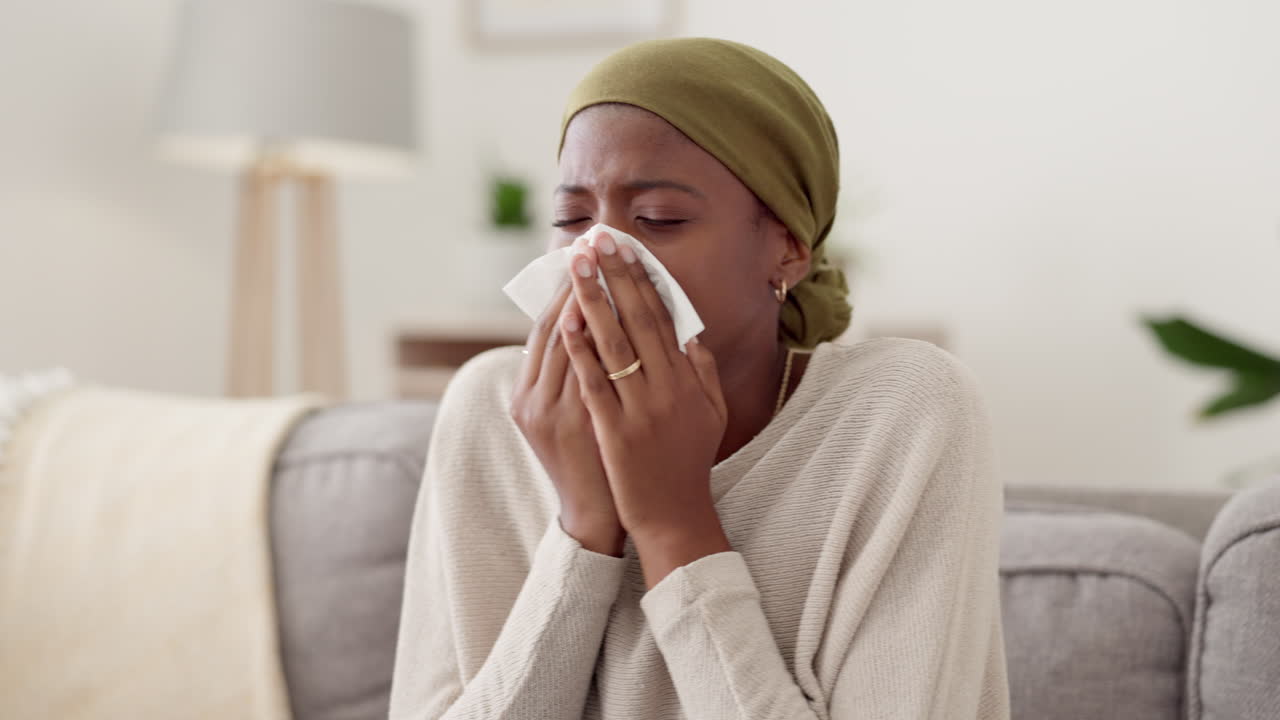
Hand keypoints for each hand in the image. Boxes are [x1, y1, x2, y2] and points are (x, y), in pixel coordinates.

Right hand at [510, 280, 624, 556]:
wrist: (597, 513)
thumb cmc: (592, 459)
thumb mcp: (573, 413)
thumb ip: (577, 373)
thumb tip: (591, 323)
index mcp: (529, 393)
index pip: (546, 327)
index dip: (565, 289)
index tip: (586, 254)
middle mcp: (535, 399)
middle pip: (555, 327)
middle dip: (578, 284)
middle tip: (594, 244)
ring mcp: (557, 413)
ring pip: (568, 345)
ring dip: (588, 302)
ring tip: (605, 266)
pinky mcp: (584, 427)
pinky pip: (591, 376)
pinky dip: (597, 346)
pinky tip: (612, 318)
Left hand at [559, 232, 730, 585]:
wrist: (674, 516)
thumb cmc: (689, 462)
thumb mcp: (711, 414)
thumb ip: (702, 371)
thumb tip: (688, 332)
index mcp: (689, 381)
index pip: (664, 318)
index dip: (644, 280)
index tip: (628, 249)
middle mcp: (668, 390)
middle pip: (639, 320)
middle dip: (617, 276)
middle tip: (598, 240)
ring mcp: (640, 410)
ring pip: (614, 344)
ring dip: (594, 300)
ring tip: (577, 266)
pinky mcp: (615, 432)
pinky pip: (595, 382)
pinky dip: (581, 349)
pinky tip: (567, 320)